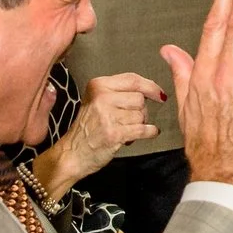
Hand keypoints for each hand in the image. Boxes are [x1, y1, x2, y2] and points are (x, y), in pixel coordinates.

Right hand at [53, 73, 165, 188]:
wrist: (73, 152)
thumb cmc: (89, 127)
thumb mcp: (98, 100)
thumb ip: (119, 92)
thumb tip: (152, 90)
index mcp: (98, 85)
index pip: (133, 80)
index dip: (151, 87)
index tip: (159, 94)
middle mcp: (102, 97)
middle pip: (140, 98)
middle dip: (141, 111)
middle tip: (130, 120)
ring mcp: (107, 115)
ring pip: (141, 115)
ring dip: (139, 124)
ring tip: (126, 129)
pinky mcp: (114, 133)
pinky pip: (143, 129)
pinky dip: (149, 132)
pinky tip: (147, 133)